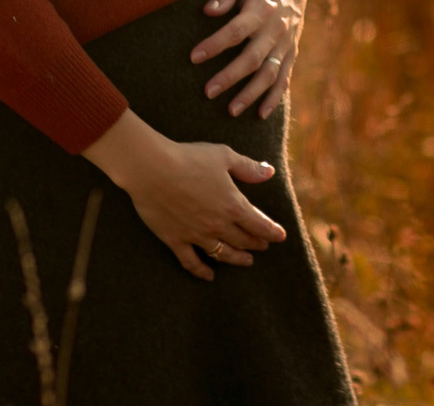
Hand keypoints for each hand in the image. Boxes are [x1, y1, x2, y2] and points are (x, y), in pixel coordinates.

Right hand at [81, 111, 284, 279]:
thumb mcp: (224, 157)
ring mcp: (196, 235)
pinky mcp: (176, 240)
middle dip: (256, 244)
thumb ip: (248, 168)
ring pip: (223, 254)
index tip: (281, 237)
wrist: (152, 170)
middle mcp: (218, 225)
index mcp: (233, 205)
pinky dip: (202, 271)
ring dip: (237, 258)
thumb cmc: (189, 158)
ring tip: (246, 261)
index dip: (272, 232)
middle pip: (243, 240)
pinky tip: (209, 276)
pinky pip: (191, 262)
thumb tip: (269, 172)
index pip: (259, 224)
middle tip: (263, 246)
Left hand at [193, 0, 306, 118]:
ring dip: (251, 94)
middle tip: (207, 92)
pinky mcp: (291, 53)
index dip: (215, 45)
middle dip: (231, 77)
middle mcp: (276, 29)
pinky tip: (260, 114)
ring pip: (269, 73)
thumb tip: (208, 11)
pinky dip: (274, 97)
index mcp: (261, 9)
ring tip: (231, 111)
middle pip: (253, 57)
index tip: (193, 58)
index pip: (236, 31)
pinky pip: (284, 79)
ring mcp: (286, 44)